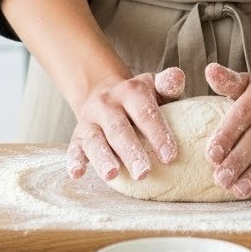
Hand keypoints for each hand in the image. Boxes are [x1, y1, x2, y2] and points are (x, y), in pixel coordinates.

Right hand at [66, 66, 184, 184]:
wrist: (103, 92)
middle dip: (131, 151)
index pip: (145, 113)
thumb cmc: (139, 99)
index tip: (170, 157)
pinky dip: (74, 161)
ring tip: (111, 174)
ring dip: (103, 158)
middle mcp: (107, 104)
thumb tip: (177, 77)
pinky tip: (77, 173)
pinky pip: (73, 148)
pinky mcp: (77, 137)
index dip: (158, 134)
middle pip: (119, 129)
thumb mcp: (154, 89)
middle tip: (143, 173)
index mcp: (130, 91)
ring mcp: (90, 120)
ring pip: (95, 140)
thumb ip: (168, 85)